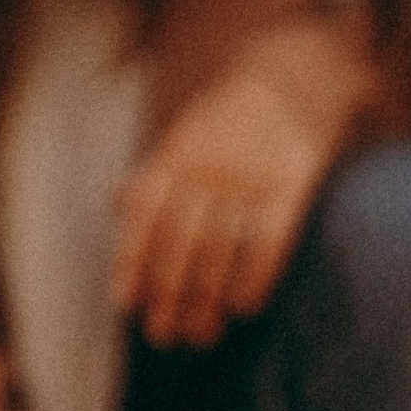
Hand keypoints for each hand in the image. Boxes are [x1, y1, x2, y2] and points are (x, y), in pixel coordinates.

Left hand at [114, 38, 354, 347]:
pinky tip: (244, 307)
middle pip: (181, 242)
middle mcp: (209, 166)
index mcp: (176, 153)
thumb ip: (155, 172)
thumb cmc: (232, 114)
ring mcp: (251, 176)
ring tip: (200, 335)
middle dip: (169, 294)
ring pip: (221, 248)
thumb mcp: (185, 131)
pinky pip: (269, 239)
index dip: (132, 260)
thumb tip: (115, 206)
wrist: (296, 73)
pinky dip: (255, 276)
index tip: (126, 303)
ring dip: (208, 298)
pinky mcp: (292, 184)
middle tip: (163, 336)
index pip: (146, 216)